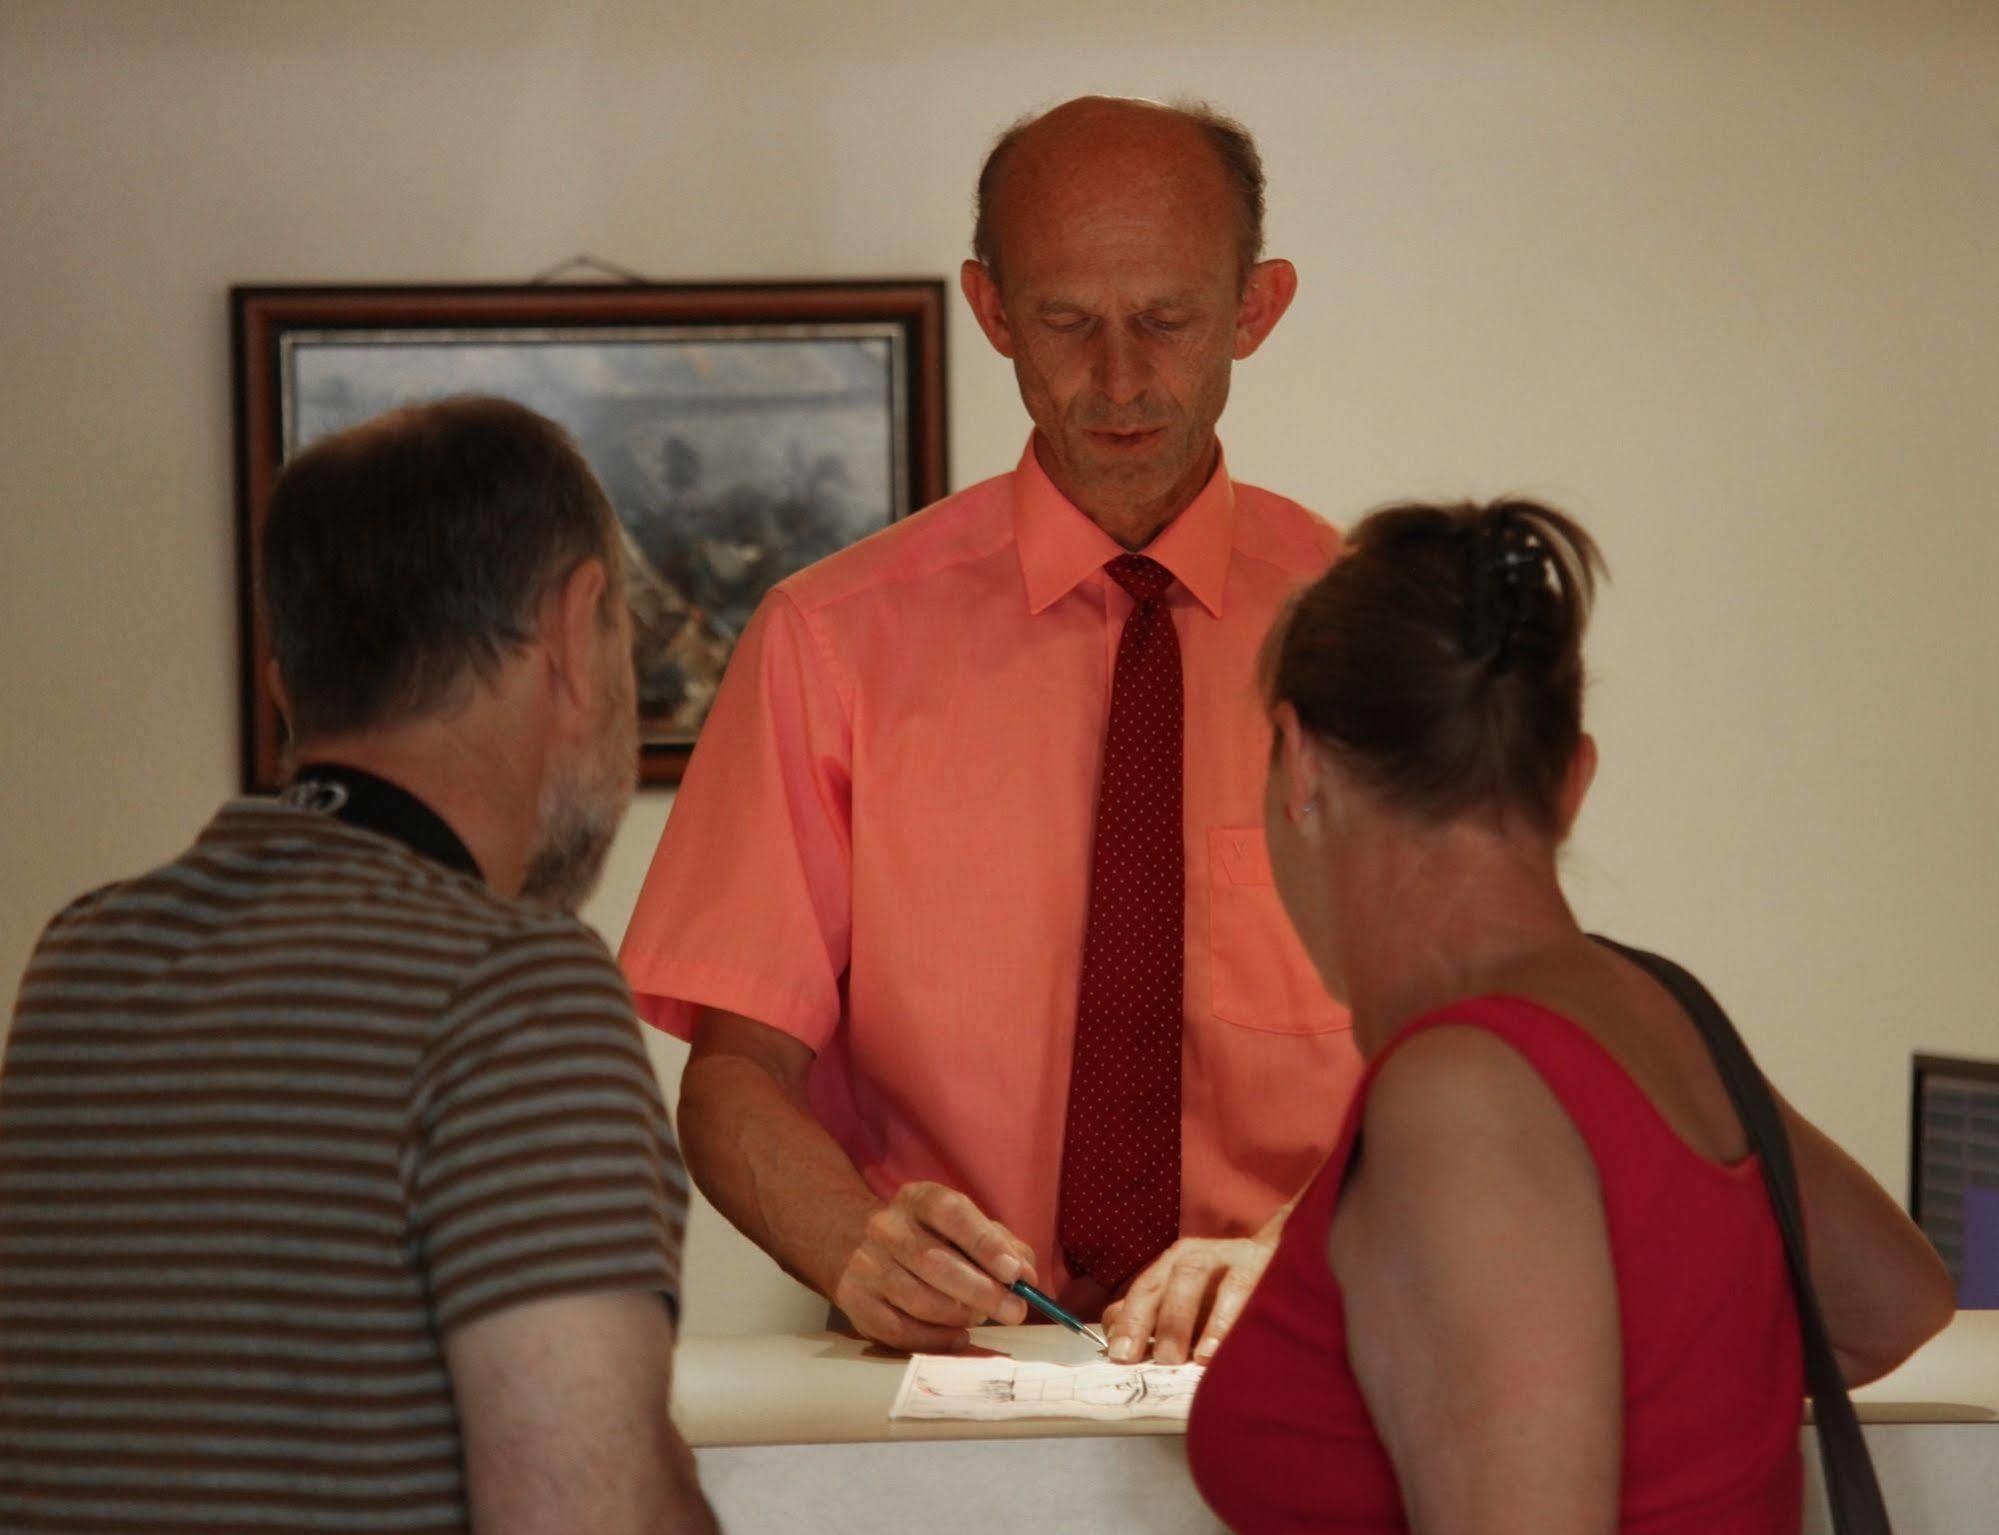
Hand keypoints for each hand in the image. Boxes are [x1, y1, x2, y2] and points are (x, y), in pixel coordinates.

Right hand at [830, 1181, 1038, 1351]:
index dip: (985, 1244)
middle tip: (1015, 1311)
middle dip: (981, 1291)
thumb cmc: (930, 1238)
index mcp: (918, 1199)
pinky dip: (935, 1340)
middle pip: (934, 1261)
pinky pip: (899, 1331)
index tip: (1015, 1273)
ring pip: (919, 1300)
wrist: (859, 1244)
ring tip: (979, 1317)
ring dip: (959, 1316)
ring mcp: (866, 1264)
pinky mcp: (855, 1301)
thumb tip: (1026, 1277)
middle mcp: (887, 1227)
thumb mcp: (965, 1226)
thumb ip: (1002, 1245)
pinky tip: (958, 1337)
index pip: (952, 1214)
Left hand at [1101, 1235, 1277, 1364]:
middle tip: (1152, 1361)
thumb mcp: (1187, 1302)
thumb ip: (1152, 1319)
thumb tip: (1117, 1346)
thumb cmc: (1226, 1291)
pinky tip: (1220, 1347)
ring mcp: (1227, 1256)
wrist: (1283, 1258)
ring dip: (1185, 1320)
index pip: (1143, 1291)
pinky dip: (1227, 1320)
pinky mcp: (1260, 1262)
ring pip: (1193, 1279)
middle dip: (1153, 1323)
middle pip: (1164, 1283)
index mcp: (1172, 1265)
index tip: (1120, 1357)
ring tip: (1188, 1358)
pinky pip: (1240, 1289)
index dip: (1129, 1323)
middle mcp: (1194, 1256)